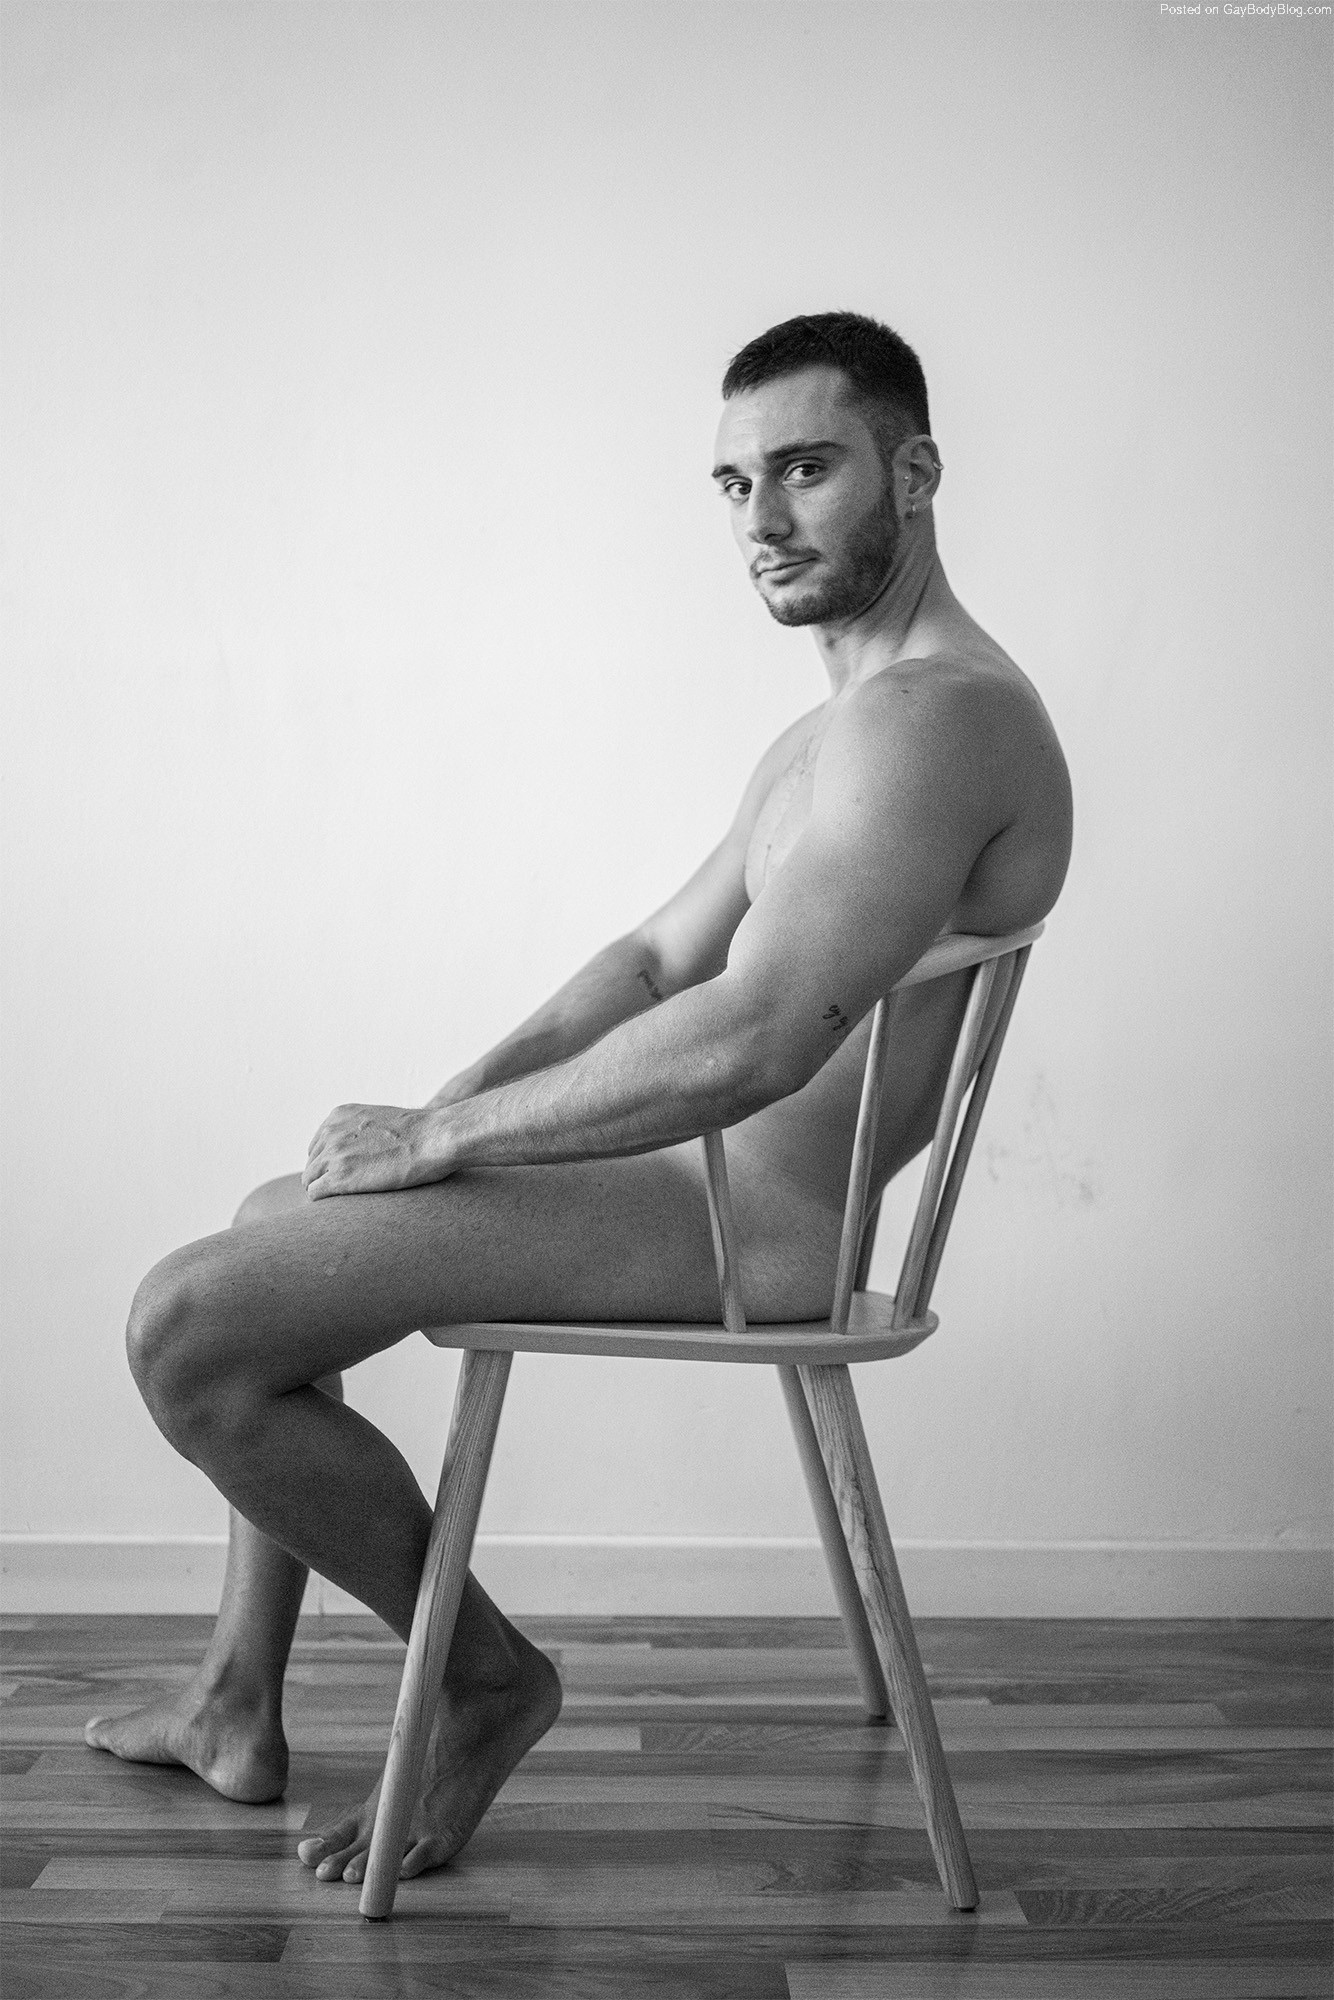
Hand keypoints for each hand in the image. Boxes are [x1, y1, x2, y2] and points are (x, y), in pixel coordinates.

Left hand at [302, 1103, 454, 1199]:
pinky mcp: (339, 1177)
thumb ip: (363, 1130)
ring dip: (324, 1190)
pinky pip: (314, 1194)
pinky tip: (341, 1205)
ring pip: (309, 1179)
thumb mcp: (382, 1119)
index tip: (346, 1174)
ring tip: (345, 1200)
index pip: (318, 1144)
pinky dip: (323, 1201)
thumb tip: (365, 1150)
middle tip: (347, 1191)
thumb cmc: (421, 1133)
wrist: (434, 1138)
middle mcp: (331, 1131)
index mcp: (339, 1115)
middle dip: (324, 1177)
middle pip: (312, 1162)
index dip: (330, 1162)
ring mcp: (333, 1154)